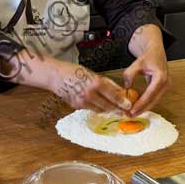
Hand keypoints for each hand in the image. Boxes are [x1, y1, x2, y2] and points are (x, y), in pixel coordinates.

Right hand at [5, 50, 131, 112]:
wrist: (56, 76)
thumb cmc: (74, 71)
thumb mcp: (93, 73)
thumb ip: (106, 83)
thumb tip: (119, 90)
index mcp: (95, 83)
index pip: (113, 95)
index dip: (122, 101)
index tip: (129, 105)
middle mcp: (90, 94)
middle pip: (108, 105)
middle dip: (118, 109)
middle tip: (125, 112)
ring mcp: (83, 102)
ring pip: (100, 109)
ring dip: (109, 110)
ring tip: (116, 110)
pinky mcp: (77, 106)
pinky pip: (91, 109)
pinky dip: (98, 108)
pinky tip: (102, 107)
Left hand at [123, 45, 170, 116]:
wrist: (156, 51)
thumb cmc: (149, 56)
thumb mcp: (137, 63)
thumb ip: (130, 74)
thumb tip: (126, 87)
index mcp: (161, 78)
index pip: (150, 94)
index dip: (141, 104)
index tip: (132, 110)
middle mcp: (166, 83)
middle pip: (153, 101)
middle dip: (142, 109)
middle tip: (130, 115)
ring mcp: (165, 86)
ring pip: (154, 101)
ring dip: (144, 107)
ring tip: (132, 113)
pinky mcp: (162, 88)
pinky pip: (154, 98)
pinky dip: (146, 103)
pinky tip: (137, 106)